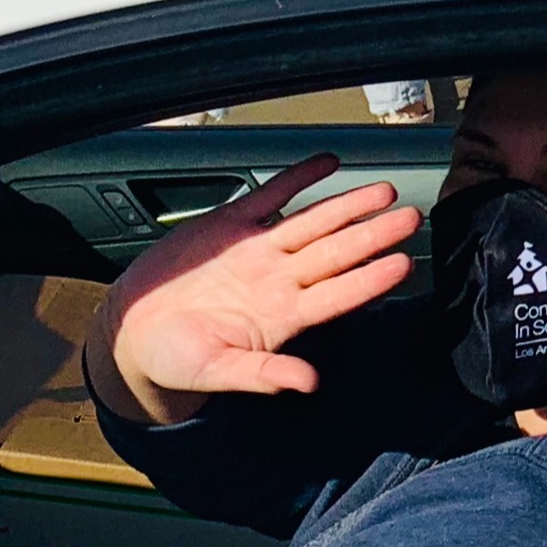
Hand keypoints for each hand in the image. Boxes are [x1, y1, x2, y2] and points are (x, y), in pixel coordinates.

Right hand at [93, 155, 421, 424]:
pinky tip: (327, 163)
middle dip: (373, 233)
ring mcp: (256, 251)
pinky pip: (270, 195)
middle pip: (335, 252)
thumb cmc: (175, 359)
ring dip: (347, 205)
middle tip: (411, 217)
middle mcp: (276, 280)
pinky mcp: (228, 225)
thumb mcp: (215, 371)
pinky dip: (297, 178)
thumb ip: (261, 374)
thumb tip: (306, 383)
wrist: (135, 332)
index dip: (370, 279)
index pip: (337, 295)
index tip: (404, 264)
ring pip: (311, 222)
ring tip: (383, 190)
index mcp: (278, 317)